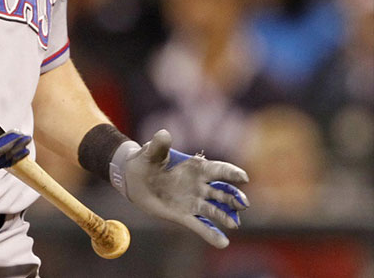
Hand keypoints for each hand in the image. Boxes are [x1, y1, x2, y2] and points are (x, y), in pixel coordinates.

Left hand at [112, 129, 249, 247]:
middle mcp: (200, 186)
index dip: (232, 173)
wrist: (134, 179)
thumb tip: (163, 134)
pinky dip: (211, 234)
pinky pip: (200, 226)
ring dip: (226, 216)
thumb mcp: (150, 152)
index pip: (219, 170)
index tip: (243, 178)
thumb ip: (159, 146)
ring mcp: (194, 201)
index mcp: (196, 168)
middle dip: (234, 197)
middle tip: (243, 204)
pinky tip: (223, 243)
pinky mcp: (184, 215)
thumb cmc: (145, 160)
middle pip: (223, 192)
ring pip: (215, 210)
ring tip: (234, 224)